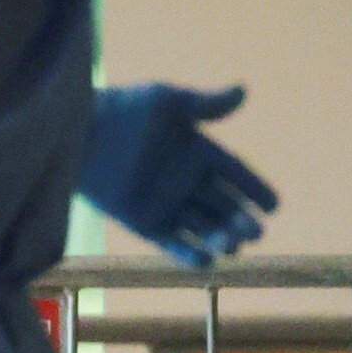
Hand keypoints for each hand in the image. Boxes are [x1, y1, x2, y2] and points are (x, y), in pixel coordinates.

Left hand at [79, 82, 275, 265]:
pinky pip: (171, 243)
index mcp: (199, 152)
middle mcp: (187, 181)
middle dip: (241, 220)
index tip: (274, 206)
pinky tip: (205, 261)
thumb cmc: (124, 111)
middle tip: (256, 233)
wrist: (77, 132)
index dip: (255, 190)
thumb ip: (205, 104)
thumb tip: (243, 91)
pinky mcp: (144, 223)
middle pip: (224, 206)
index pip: (236, 174)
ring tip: (232, 246)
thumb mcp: (166, 102)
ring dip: (220, 238)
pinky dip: (187, 254)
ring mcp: (166, 203)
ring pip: (203, 227)